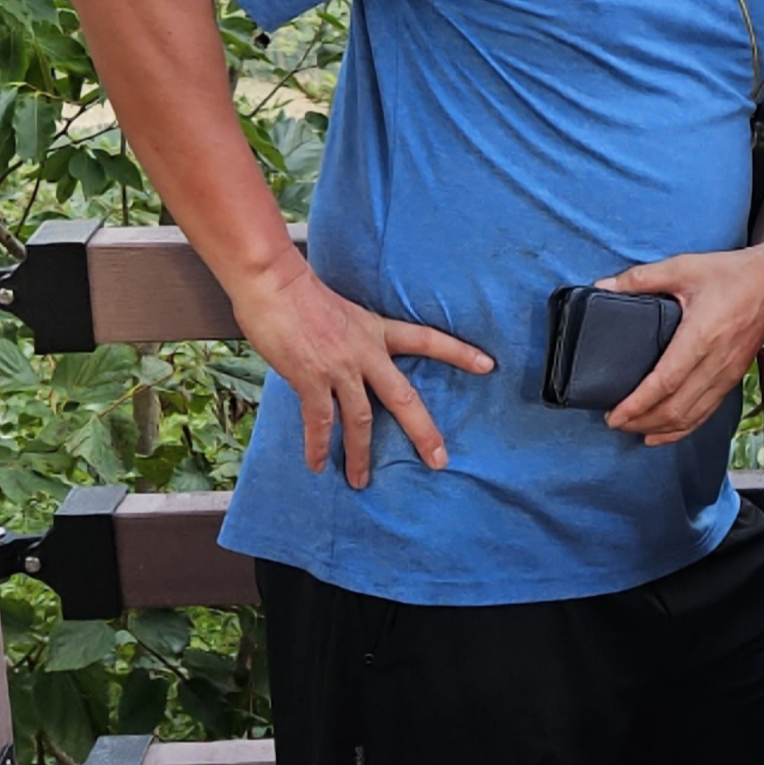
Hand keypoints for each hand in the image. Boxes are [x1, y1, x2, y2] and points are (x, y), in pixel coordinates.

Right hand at [233, 257, 494, 487]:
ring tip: (360, 481)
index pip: (428, 339)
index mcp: (377, 331)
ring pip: (361, 421)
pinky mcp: (311, 379)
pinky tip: (317, 466)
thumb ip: (350, 339)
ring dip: (360, 455)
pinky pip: (319, 422)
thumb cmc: (301, 293)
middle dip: (423, 432)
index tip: (488, 365)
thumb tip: (344, 362)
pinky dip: (318, 447)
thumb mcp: (342, 311)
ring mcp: (340, 369)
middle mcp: (366, 352)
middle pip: (404, 398)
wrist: (275, 283)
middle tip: (439, 460)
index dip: (459, 352)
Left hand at [594, 238, 763, 442]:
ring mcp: (727, 373)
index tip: (614, 414)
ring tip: (633, 428)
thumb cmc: (732, 273)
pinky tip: (663, 433)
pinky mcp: (733, 377)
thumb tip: (603, 287)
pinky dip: (683, 428)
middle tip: (614, 421)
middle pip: (676, 407)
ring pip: (691, 416)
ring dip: (660, 428)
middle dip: (641, 421)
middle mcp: (716, 361)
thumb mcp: (683, 267)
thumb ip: (641, 278)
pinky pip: (706, 412)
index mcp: (702, 335)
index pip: (665, 382)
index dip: (637, 404)